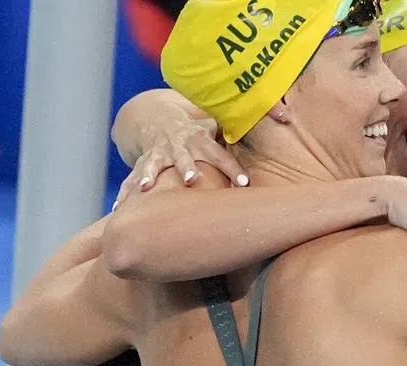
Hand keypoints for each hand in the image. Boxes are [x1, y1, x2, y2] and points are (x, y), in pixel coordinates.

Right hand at [113, 111, 247, 208]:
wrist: (159, 120)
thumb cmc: (200, 132)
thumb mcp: (219, 128)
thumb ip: (249, 129)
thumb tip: (287, 118)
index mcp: (201, 140)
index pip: (220, 154)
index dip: (231, 168)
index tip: (244, 183)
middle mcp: (179, 146)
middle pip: (185, 157)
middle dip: (187, 168)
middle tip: (191, 180)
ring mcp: (159, 153)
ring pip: (155, 165)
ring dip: (151, 176)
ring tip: (147, 189)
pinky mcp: (144, 162)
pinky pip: (132, 178)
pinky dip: (126, 192)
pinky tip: (119, 207)